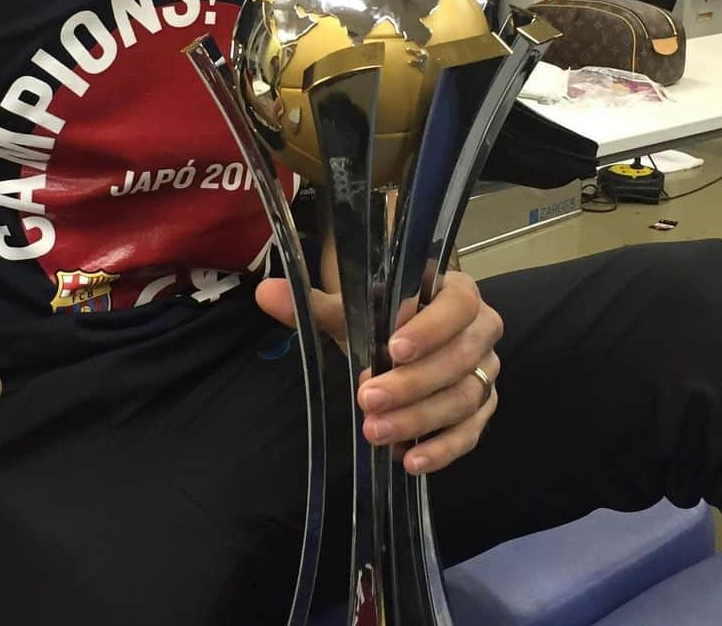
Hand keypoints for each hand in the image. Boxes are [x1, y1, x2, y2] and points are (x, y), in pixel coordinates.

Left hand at [255, 270, 501, 474]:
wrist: (402, 346)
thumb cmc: (383, 321)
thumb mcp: (352, 312)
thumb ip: (316, 304)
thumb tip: (266, 292)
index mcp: (456, 291)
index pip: (457, 304)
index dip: (430, 327)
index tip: (392, 348)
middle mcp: (481, 330)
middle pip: (460, 359)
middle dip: (413, 383)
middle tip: (368, 399)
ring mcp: (487, 372)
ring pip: (464, 398)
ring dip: (419, 418)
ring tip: (375, 432)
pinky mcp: (483, 409)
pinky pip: (471, 433)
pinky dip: (442, 449)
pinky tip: (409, 461)